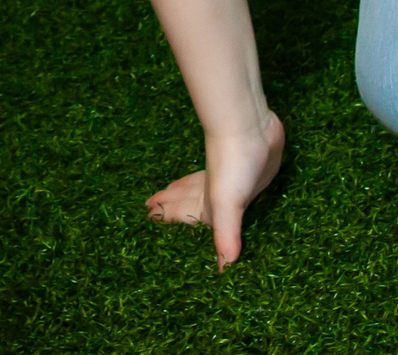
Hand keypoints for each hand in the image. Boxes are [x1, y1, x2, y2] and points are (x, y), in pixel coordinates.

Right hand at [145, 110, 284, 267]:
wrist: (252, 125)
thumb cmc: (233, 163)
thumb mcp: (227, 204)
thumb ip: (225, 236)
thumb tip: (224, 273)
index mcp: (206, 203)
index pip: (180, 213)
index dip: (164, 216)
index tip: (145, 217)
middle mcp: (213, 192)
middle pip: (185, 198)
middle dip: (169, 203)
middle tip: (150, 205)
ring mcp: (229, 180)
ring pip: (200, 187)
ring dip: (186, 192)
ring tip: (173, 192)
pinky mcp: (246, 171)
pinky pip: (224, 183)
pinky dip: (212, 184)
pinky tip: (216, 180)